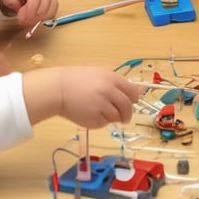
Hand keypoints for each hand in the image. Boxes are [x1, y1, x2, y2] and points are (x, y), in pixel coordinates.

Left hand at [0, 0, 58, 26]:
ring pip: (50, 11)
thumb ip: (12, 2)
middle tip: (23, 21)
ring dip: (39, 19)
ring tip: (28, 21)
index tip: (22, 18)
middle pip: (44, 6)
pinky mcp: (52, 4)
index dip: (29, 10)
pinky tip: (35, 19)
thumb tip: (20, 11)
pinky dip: (44, 19)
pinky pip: (52, 13)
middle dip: (33, 17)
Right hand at [23, 67, 142, 126]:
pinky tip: (90, 113)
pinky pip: (104, 123)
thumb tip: (139, 91)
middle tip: (124, 117)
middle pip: (127, 107)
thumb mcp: (101, 75)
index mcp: (112, 78)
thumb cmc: (79, 81)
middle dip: (127, 114)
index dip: (133, 99)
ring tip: (99, 110)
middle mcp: (109, 91)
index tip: (131, 102)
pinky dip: (101, 121)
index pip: (133, 92)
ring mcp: (102, 105)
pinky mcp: (94, 119)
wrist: (58, 89)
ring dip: (112, 117)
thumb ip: (119, 83)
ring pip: (116, 117)